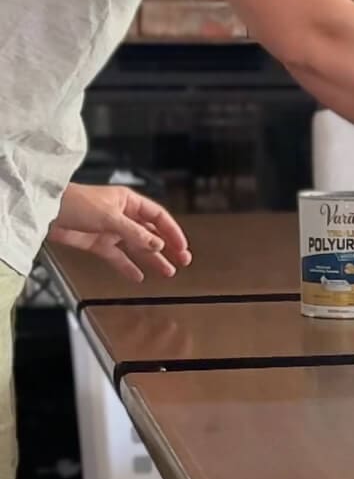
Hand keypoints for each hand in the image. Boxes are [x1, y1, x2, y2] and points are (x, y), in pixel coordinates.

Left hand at [47, 184, 192, 283]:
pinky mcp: (97, 243)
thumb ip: (135, 233)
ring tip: (167, 272)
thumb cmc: (74, 202)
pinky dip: (127, 266)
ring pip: (137, 247)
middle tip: (182, 261)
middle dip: (167, 248)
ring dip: (152, 259)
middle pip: (151, 233)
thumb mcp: (110, 217)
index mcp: (128, 202)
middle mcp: (122, 216)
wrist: (46, 211)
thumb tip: (157, 245)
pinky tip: (138, 276)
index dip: (172, 232)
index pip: (158, 217)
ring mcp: (110, 230)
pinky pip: (118, 257)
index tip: (182, 247)